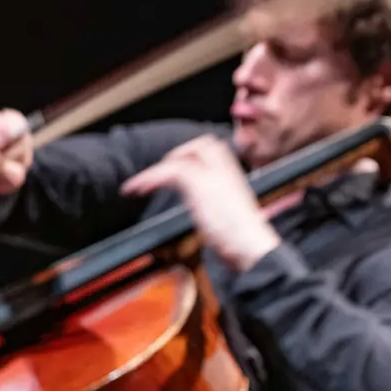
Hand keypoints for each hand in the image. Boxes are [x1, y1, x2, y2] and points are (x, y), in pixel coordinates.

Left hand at [121, 135, 280, 271]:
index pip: (212, 151)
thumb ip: (222, 207)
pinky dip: (150, 178)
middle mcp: (223, 169)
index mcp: (233, 176)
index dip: (193, 157)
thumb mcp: (235, 217)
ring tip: (140, 184)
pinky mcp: (197, 183)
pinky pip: (170, 171)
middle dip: (176, 157)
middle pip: (198, 146)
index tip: (178, 170)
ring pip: (179, 160)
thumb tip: (214, 214)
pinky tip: (139, 188)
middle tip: (160, 174)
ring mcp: (211, 174)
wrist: (250, 244)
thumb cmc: (245, 239)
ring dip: (155, 171)